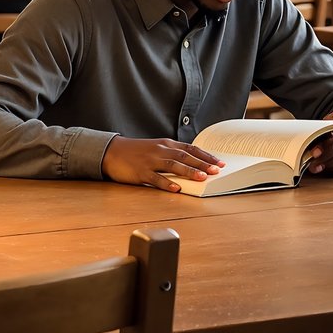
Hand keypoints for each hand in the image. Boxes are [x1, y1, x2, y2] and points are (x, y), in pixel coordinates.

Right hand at [102, 136, 223, 192]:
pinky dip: (166, 183)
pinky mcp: (140, 172)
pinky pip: (155, 178)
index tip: (219, 163)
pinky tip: (176, 188)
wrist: (112, 151)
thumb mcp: (157, 149)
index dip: (206, 156)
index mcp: (166, 144)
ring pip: (173, 165)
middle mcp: (160, 150)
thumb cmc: (136, 152)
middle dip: (202, 163)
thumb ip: (173, 155)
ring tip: (202, 177)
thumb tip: (193, 165)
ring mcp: (150, 161)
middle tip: (217, 170)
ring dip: (189, 171)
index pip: (191, 149)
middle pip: (185, 156)